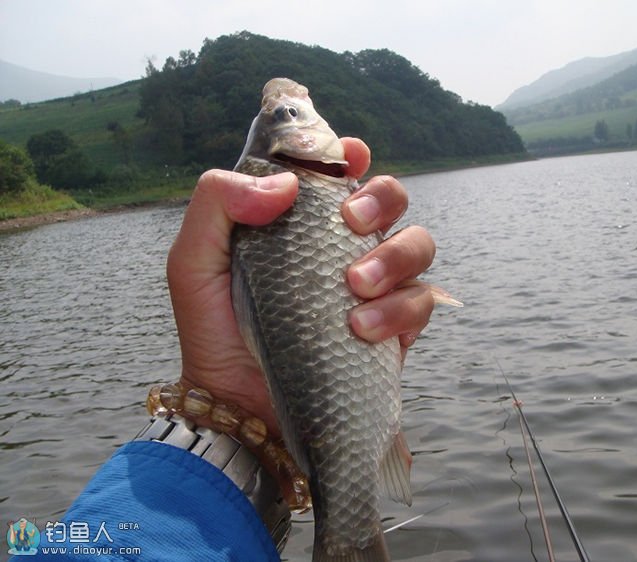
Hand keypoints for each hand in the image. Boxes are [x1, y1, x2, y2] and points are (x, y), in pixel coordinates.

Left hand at [166, 138, 434, 437]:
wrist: (238, 406)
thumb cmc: (213, 330)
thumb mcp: (193, 261)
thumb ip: (218, 202)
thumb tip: (286, 185)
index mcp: (301, 222)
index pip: (339, 173)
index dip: (351, 155)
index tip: (350, 156)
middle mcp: (342, 247)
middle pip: (392, 197)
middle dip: (383, 199)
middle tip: (352, 223)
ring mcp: (373, 287)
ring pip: (417, 245)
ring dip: (395, 257)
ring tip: (355, 286)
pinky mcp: (393, 328)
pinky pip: (421, 302)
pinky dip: (398, 310)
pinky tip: (360, 329)